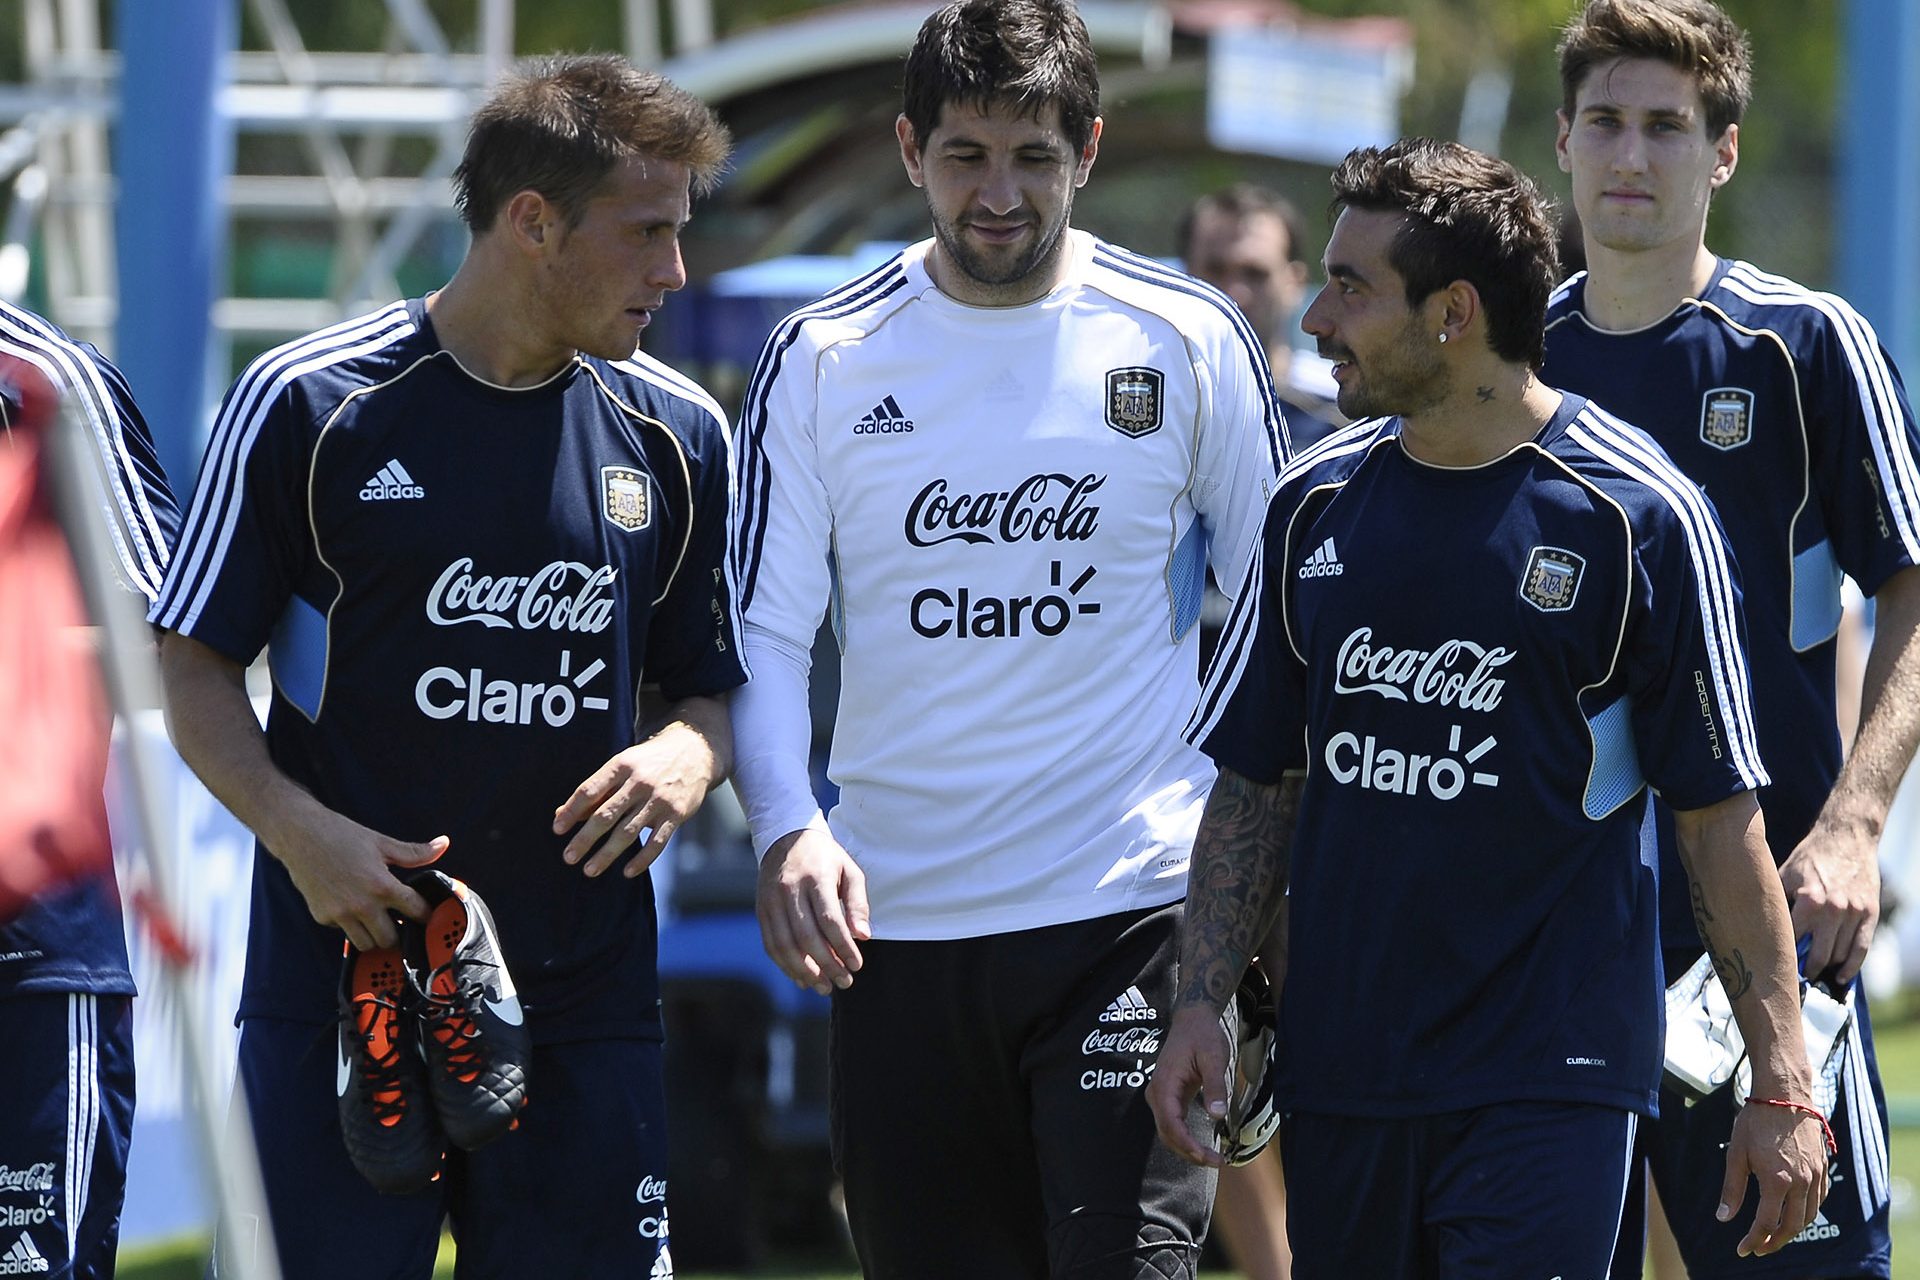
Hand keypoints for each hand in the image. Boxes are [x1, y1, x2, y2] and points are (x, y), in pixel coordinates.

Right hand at [269, 804, 445, 951]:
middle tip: (400, 922)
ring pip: (366, 944)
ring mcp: (340, 914)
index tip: (428, 916)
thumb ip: (414, 852)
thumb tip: (443, 845)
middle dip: (399, 933)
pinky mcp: (322, 917)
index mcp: (382, 886)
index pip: (415, 911)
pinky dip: (351, 926)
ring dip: (375, 936)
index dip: (426, 915)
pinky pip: (343, 932)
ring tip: (378, 921)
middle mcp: (362, 905)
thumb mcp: (381, 842)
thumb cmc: (341, 835)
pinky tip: (352, 910)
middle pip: (390, 939)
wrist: (300, 835)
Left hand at [554, 723, 719, 878]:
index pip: (590, 790)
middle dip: (585, 838)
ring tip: (589, 870)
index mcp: (621, 765)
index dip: (571, 811)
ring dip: (607, 854)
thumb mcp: (622, 767)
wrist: (694, 752)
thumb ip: (595, 791)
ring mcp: (659, 799)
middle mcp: (639, 782)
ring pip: (628, 832)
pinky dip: (642, 860)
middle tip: (568, 857)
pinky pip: (657, 842)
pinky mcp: (676, 814)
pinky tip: (627, 872)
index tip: (557, 829)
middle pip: (606, 815)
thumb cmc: (648, 763)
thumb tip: (560, 815)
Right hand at [755, 825, 868, 994]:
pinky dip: (785, 966)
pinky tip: (802, 978)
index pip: (830, 920)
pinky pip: (770, 944)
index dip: (843, 947)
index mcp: (816, 877)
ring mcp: (771, 901)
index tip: (856, 966)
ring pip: (785, 945)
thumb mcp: (850, 871)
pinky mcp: (761, 910)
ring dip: (805, 972)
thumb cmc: (826, 858)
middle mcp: (790, 890)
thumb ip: (857, 903)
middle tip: (844, 982)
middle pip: (807, 937)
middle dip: (827, 965)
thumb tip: (863, 936)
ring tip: (823, 987)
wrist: (786, 838)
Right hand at [1146, 1005, 1231, 1168]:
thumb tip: (1217, 1114)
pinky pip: (1172, 1124)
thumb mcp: (1214, 1057)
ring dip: (1187, 1148)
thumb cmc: (1203, 1035)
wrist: (1192, 1018)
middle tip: (1217, 1161)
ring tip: (1212, 1158)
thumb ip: (1215, 1085)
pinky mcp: (1167, 1097)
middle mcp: (1157, 1093)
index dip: (1187, 1144)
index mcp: (1164, 1084)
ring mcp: (1160, 1096)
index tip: (1207, 1157)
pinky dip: (1185, 1139)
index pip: (1170, 1124)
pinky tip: (1202, 1145)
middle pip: (1167, 1133)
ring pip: (1168, 1132)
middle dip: (1189, 1152)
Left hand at [1717, 1098, 1830, 1257]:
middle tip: (1758, 1248)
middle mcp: (1801, 1183)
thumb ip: (1732, 1189)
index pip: (1766, 1223)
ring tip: (1773, 1235)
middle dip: (1774, 1242)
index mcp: (1777, 1181)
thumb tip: (1724, 1218)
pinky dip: (1807, 1213)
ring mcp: (1816, 1176)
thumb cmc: (1756, 1122)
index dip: (1753, 1240)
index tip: (1742, 1249)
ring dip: (1792, 1230)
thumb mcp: (1736, 1154)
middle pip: (1792, 1226)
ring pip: (1808, 1216)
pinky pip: (1819, 1200)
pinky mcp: (1823, 1168)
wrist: (1785, 1095)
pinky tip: (1794, 1212)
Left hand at [1778, 822, 1878, 982]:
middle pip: (1819, 955)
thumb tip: (1753, 925)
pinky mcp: (1870, 913)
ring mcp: (1854, 913)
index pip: (1792, 941)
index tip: (1774, 970)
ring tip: (1814, 977)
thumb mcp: (1783, 876)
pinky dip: (1852, 967)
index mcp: (1808, 900)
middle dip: (1806, 970)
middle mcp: (1833, 910)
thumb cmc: (1809, 858)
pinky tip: (1842, 977)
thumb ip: (1775, 902)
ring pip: (1840, 955)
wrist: (1846, 838)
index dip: (1782, 958)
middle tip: (1794, 980)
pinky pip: (1862, 948)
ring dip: (1827, 969)